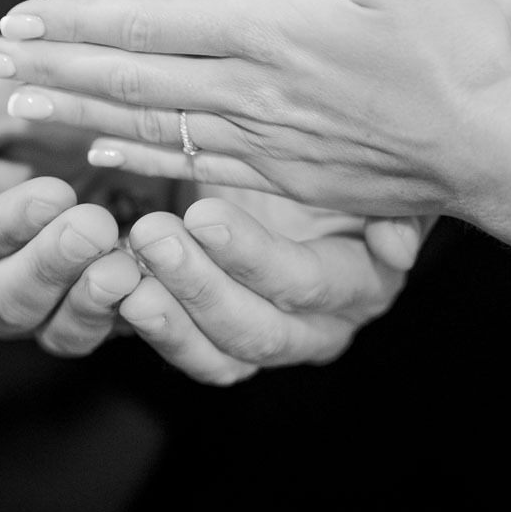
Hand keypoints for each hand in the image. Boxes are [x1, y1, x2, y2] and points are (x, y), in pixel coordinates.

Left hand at [0, 0, 510, 219]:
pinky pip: (188, 165)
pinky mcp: (283, 177)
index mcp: (270, 28)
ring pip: (146, 126)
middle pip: (129, 76)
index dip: (75, 17)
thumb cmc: (458, 44)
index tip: (14, 15)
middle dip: (52, 66)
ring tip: (16, 108)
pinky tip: (100, 154)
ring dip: (76, 114)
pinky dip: (135, 157)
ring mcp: (263, 142)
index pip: (147, 20)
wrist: (498, 150)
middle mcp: (251, 90)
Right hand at [0, 67, 141, 356]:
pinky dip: (144, 314)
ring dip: (91, 305)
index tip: (53, 193)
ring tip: (125, 268)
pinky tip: (165, 282)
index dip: (7, 222)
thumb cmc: (21, 97)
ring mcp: (59, 303)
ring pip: (61, 332)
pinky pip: (124, 332)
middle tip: (93, 227)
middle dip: (49, 267)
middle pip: (7, 303)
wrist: (98, 110)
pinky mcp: (116, 310)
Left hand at [111, 190, 421, 385]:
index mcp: (364, 283)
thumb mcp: (358, 163)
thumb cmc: (325, 154)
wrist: (287, 159)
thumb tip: (397, 250)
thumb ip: (388, 202)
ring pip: (222, 357)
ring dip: (169, 317)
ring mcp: (270, 346)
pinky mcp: (224, 350)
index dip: (254, 257)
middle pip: (259, 331)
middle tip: (150, 237)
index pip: (309, 283)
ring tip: (122, 272)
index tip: (200, 216)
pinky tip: (113, 286)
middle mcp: (322, 328)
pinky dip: (149, 327)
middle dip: (200, 287)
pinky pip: (189, 356)